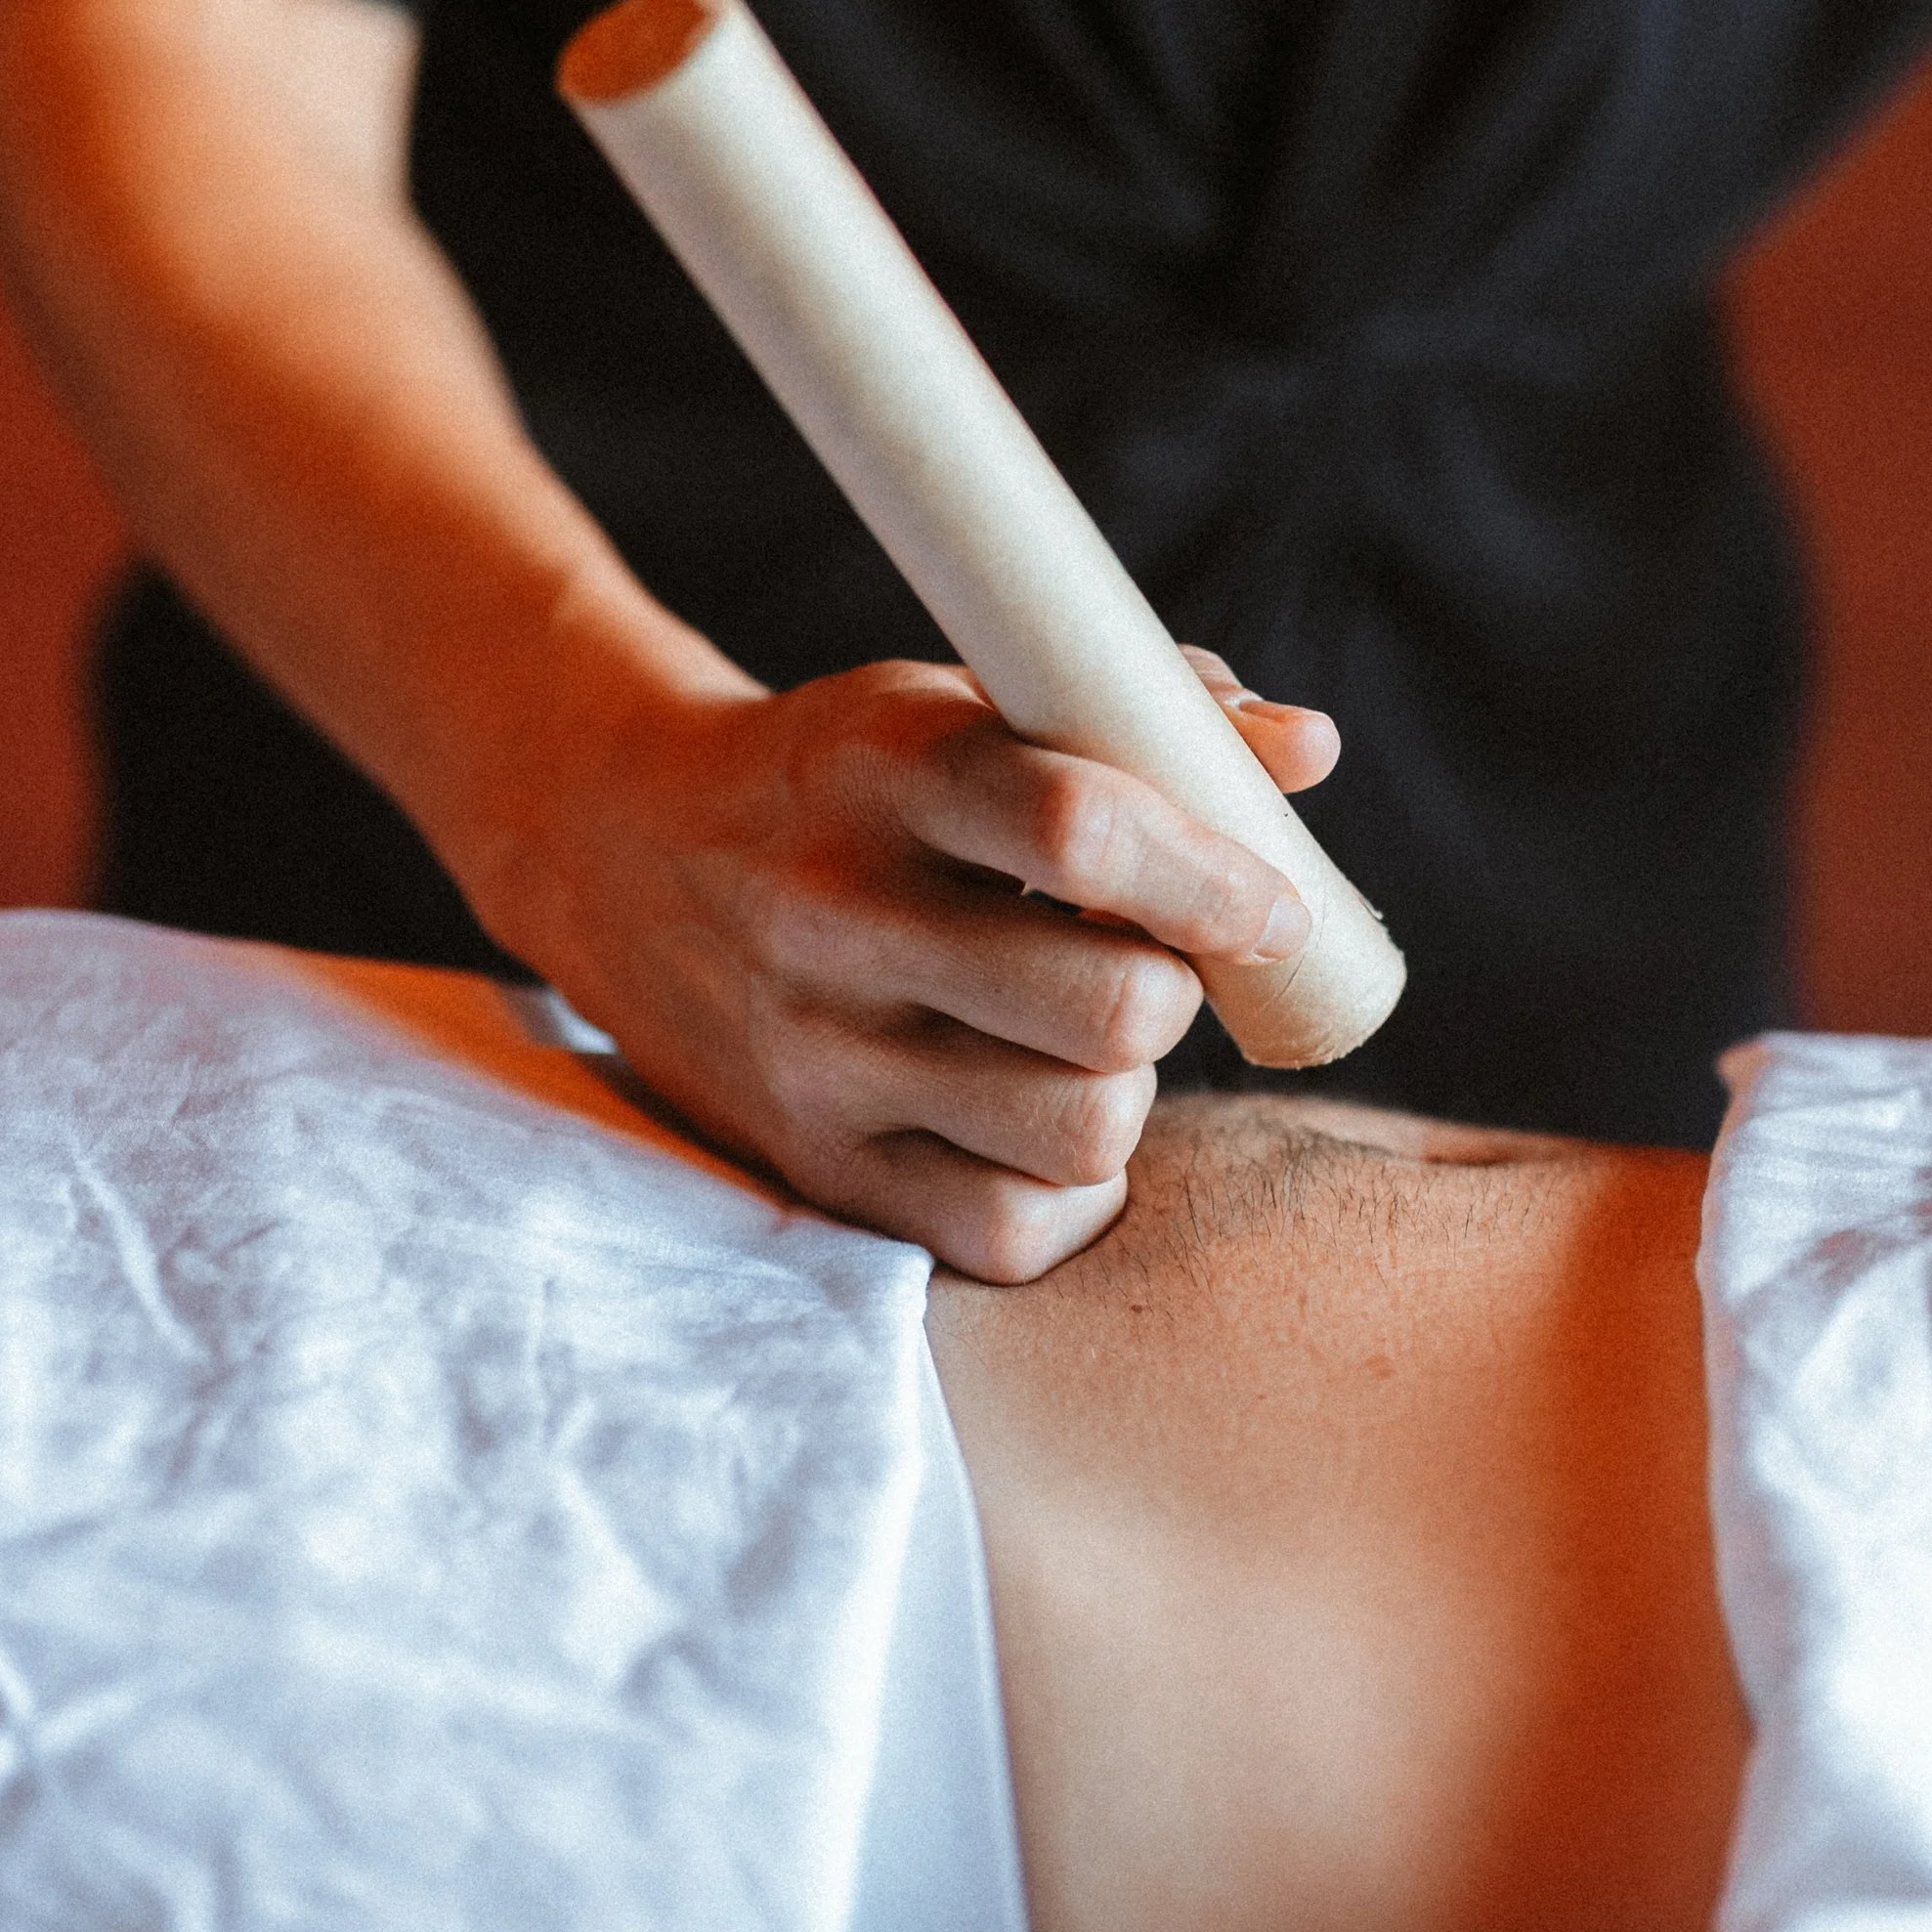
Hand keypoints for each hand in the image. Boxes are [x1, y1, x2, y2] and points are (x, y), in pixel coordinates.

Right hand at [468, 641, 1338, 1281]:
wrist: (620, 848)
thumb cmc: (848, 774)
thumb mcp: (961, 702)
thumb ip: (1142, 715)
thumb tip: (1310, 751)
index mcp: (885, 770)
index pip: (1083, 833)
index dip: (1216, 873)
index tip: (1267, 899)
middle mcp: (836, 917)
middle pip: (1107, 1008)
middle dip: (1177, 989)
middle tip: (1156, 963)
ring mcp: (817, 1057)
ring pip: (1081, 1131)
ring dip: (1126, 1089)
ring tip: (1087, 1038)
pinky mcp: (813, 1166)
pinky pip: (1011, 1230)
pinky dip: (1067, 1189)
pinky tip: (1044, 1118)